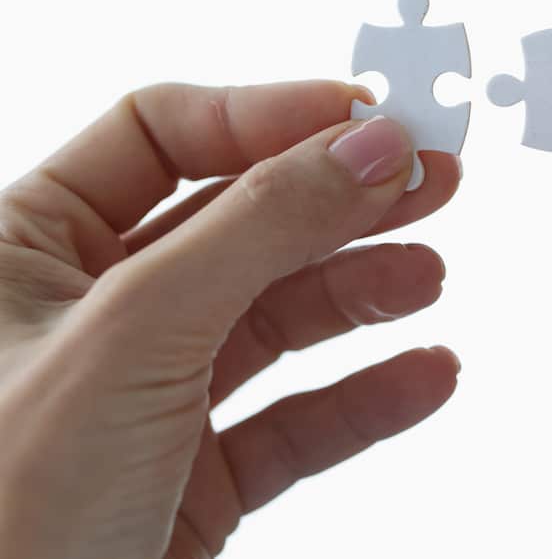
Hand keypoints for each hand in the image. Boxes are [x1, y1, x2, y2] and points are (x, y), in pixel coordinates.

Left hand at [0, 81, 461, 558]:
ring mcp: (148, 394)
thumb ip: (258, 228)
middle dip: (338, 200)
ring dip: (361, 292)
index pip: (162, 136)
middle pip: (239, 220)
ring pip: (275, 318)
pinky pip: (294, 420)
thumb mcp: (133, 334)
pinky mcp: (195, 475)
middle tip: (429, 176)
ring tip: (429, 276)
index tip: (367, 116)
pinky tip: (425, 375)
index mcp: (28, 247)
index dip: (268, 115)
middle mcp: (92, 312)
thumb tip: (369, 148)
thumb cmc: (3, 515)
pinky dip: (365, 397)